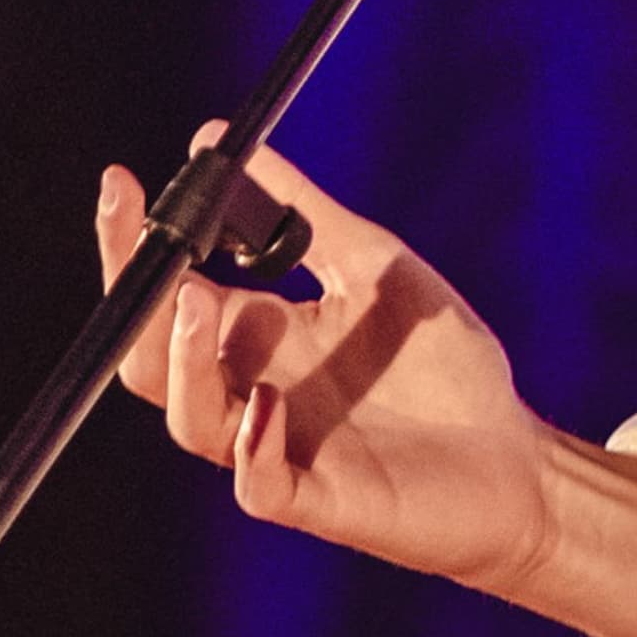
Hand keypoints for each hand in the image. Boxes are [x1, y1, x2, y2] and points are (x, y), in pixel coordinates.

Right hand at [96, 128, 559, 595]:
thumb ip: (304, 212)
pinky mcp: (319, 497)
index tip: (121, 182)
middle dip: (136, 303)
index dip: (134, 247)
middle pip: (151, 360)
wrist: (515, 454)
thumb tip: (222, 138)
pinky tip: (267, 402)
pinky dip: (252, 447)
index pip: (168, 292)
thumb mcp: (374, 265)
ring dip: (183, 361)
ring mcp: (278, 447)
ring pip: (190, 418)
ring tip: (196, 298)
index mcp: (258, 336)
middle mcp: (252, 391)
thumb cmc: (444, 365)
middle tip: (151, 243)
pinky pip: (258, 484)